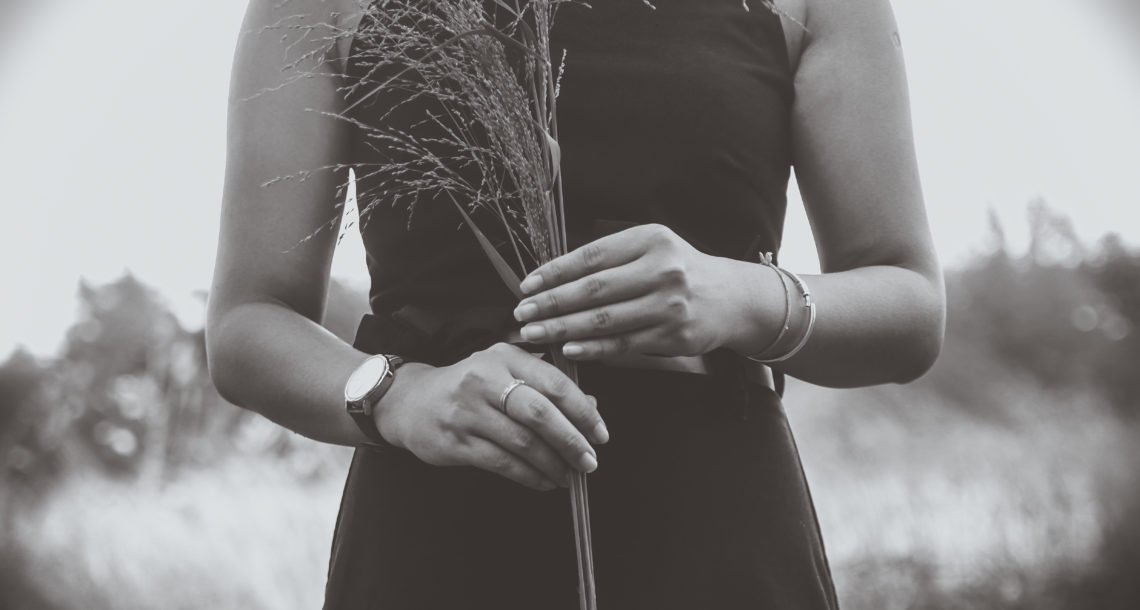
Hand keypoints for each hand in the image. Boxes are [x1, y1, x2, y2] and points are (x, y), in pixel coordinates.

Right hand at [373, 343, 608, 490]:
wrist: (410, 402)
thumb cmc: (469, 386)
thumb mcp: (505, 373)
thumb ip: (546, 386)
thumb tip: (591, 407)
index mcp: (504, 357)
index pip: (554, 383)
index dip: (583, 412)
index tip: (601, 434)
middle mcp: (484, 380)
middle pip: (539, 413)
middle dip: (571, 441)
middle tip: (590, 461)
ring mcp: (467, 411)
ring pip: (522, 442)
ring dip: (552, 464)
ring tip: (569, 476)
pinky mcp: (455, 441)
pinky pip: (502, 462)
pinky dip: (529, 475)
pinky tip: (543, 481)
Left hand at [512, 223, 756, 359]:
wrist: (731, 297)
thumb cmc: (681, 270)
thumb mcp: (653, 247)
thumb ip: (612, 258)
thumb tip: (555, 277)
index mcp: (651, 240)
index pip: (592, 257)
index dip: (555, 272)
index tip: (527, 285)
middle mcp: (662, 270)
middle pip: (594, 290)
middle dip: (552, 303)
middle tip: (522, 313)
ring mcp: (669, 305)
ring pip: (605, 320)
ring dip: (564, 328)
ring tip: (535, 333)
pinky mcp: (674, 335)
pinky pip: (623, 344)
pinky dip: (592, 348)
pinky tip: (568, 348)